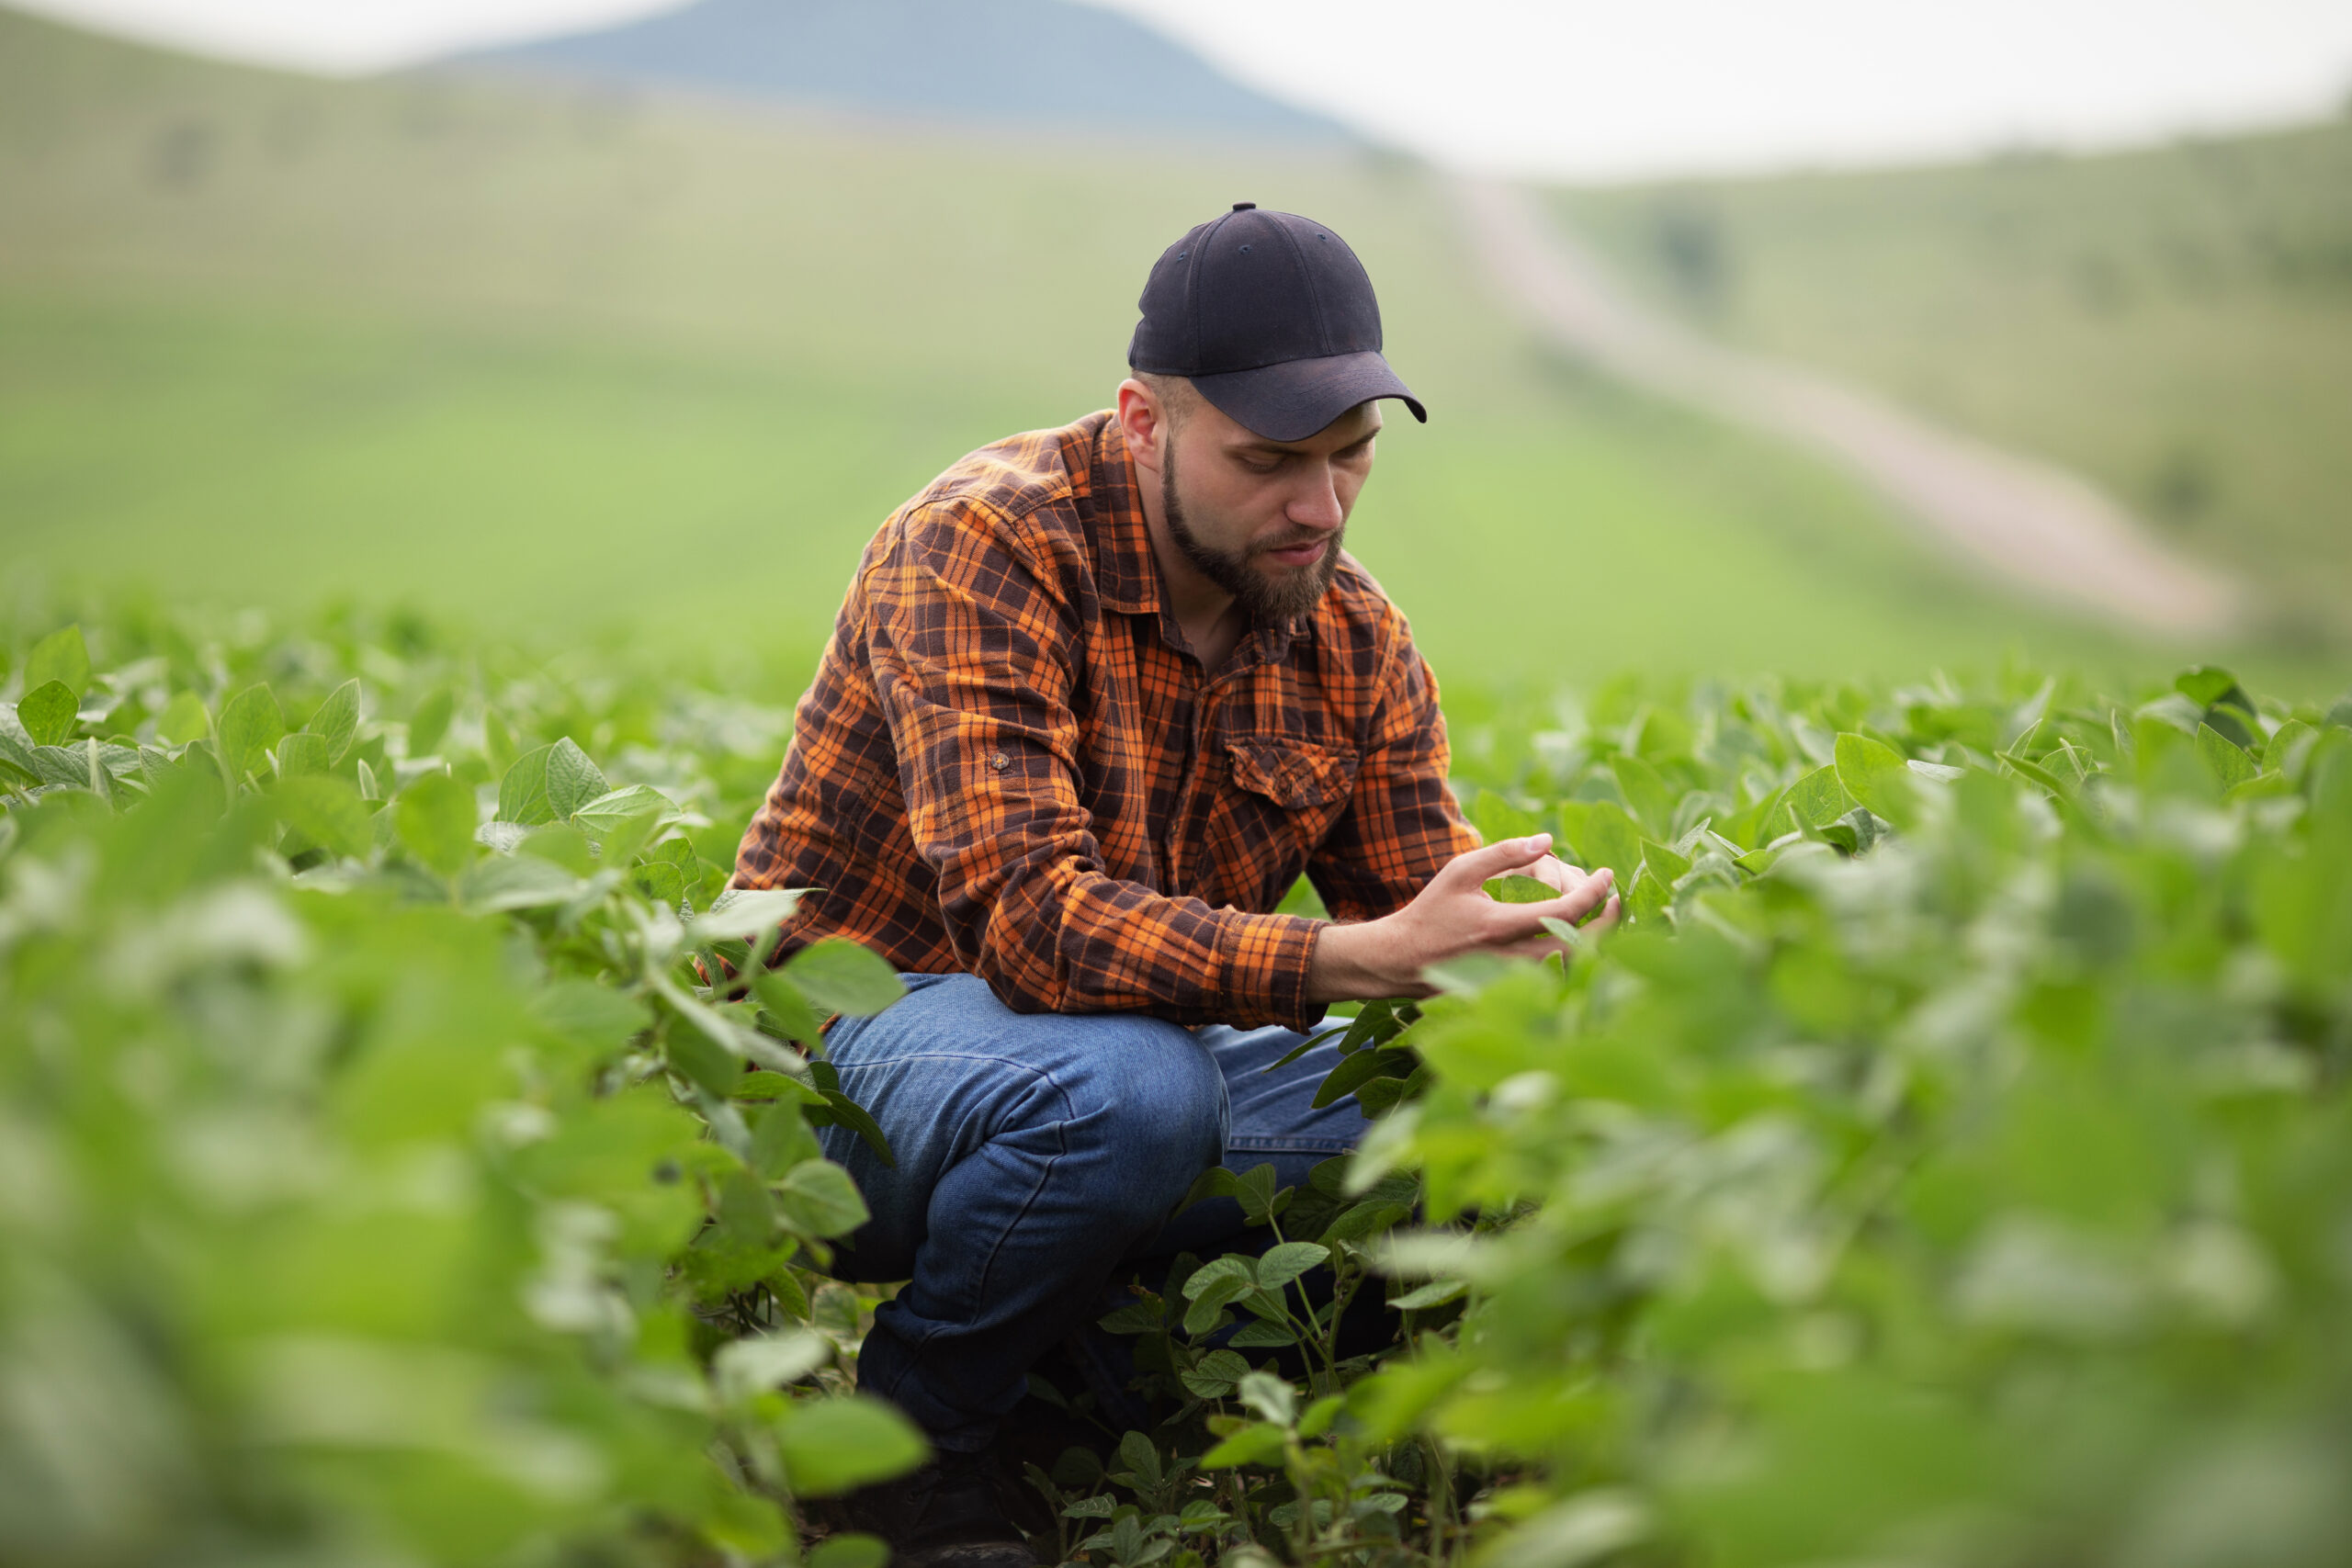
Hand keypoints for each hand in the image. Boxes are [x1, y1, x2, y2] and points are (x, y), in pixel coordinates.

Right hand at [1307, 833, 1619, 1002]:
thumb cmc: (1431, 911)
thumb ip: (1504, 854)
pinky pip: (1557, 977)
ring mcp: (1513, 980)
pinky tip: (1580, 937)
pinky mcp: (1512, 991)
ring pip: (1573, 967)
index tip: (1607, 875)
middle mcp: (1511, 958)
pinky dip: (1576, 957)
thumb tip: (1548, 840)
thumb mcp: (1460, 872)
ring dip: (1596, 942)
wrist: (1402, 960)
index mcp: (1499, 926)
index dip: (1595, 892)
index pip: (1566, 911)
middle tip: (1617, 900)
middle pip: (1582, 948)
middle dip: (1610, 923)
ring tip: (1604, 917)